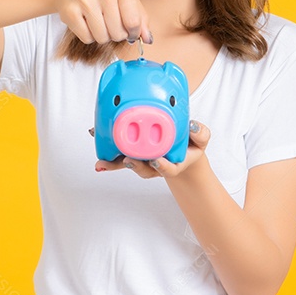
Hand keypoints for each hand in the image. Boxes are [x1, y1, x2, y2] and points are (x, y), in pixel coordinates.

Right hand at [50, 0, 151, 44]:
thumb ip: (139, 16)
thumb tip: (148, 39)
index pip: (134, 22)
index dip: (133, 32)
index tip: (129, 32)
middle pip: (118, 32)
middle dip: (116, 34)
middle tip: (109, 23)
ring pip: (102, 37)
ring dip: (101, 35)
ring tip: (97, 21)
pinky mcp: (69, 10)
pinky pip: (87, 38)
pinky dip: (87, 35)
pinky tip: (84, 21)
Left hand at [92, 120, 210, 178]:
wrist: (183, 151)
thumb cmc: (191, 145)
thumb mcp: (201, 140)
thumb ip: (200, 133)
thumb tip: (192, 125)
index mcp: (172, 164)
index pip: (167, 169)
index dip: (162, 166)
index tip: (156, 160)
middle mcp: (155, 164)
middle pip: (143, 169)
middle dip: (134, 166)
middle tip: (126, 161)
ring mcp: (142, 159)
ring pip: (127, 164)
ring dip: (113, 163)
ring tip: (102, 162)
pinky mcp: (132, 151)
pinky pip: (118, 151)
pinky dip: (106, 146)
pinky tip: (94, 134)